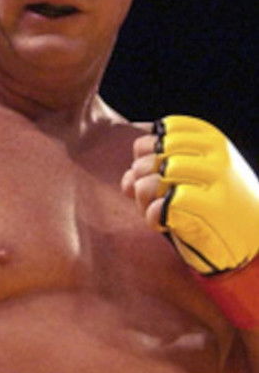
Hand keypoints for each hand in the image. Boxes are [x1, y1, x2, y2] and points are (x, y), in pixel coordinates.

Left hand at [122, 116, 258, 273]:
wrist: (256, 241)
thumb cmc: (216, 205)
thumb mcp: (193, 175)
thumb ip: (158, 166)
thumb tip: (127, 178)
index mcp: (213, 139)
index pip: (163, 131)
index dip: (148, 150)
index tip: (155, 170)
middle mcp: (216, 154)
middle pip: (154, 154)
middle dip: (141, 175)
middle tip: (146, 194)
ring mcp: (217, 180)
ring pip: (154, 179)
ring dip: (144, 198)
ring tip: (153, 208)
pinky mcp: (213, 209)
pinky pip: (163, 206)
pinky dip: (153, 216)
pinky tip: (161, 223)